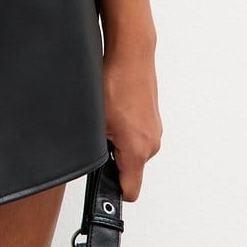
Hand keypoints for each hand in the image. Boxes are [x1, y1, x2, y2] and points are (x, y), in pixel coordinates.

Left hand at [100, 40, 161, 202]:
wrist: (132, 55)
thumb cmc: (116, 82)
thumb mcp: (97, 122)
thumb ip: (97, 150)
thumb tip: (92, 163)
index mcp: (138, 150)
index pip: (130, 191)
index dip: (112, 191)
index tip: (102, 187)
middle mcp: (151, 143)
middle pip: (130, 170)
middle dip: (113, 160)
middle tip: (98, 138)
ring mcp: (154, 130)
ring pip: (133, 151)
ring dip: (118, 142)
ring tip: (107, 119)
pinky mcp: (153, 119)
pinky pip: (137, 135)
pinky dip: (126, 129)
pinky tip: (115, 111)